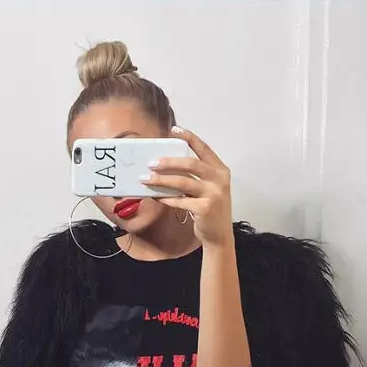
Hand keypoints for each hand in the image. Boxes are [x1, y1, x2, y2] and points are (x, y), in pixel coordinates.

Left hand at [141, 128, 233, 248]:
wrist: (219, 235)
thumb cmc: (210, 210)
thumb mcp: (208, 189)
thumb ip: (195, 177)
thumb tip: (167, 167)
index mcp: (220, 170)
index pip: (203, 148)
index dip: (189, 137)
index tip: (173, 130)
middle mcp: (219, 179)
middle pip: (191, 164)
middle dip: (169, 162)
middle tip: (151, 163)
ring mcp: (213, 194)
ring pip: (183, 182)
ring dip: (162, 180)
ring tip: (146, 179)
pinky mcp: (205, 208)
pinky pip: (179, 200)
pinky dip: (165, 198)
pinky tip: (154, 196)